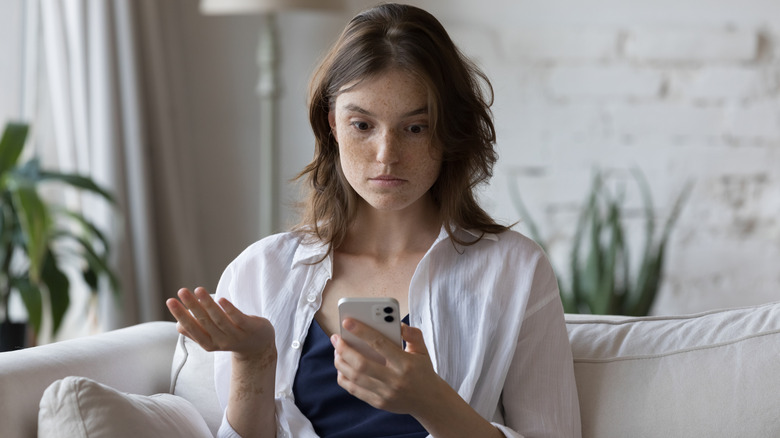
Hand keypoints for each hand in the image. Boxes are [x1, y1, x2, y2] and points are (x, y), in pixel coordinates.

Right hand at [166, 287, 274, 360]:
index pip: (191, 328)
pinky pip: (239, 319)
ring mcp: (237, 335)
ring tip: (198, 289)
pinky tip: (221, 299)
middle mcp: (221, 341)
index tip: (170, 300)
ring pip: (220, 319)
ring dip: (208, 304)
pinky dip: (230, 310)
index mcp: (209, 343)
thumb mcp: (213, 338)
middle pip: (204, 322)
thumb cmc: (231, 337)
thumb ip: (197, 332)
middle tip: (181, 291)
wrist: (259, 347)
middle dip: (192, 306)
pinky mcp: (251, 328)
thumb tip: (178, 325)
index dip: (181, 315)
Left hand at [330, 318, 444, 416]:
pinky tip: (342, 367)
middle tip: (336, 338)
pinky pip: (354, 390)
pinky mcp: (379, 403)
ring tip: (337, 351)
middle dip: (344, 349)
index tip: (347, 321)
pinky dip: (344, 378)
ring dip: (341, 362)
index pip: (379, 344)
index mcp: (405, 363)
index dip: (361, 331)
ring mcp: (385, 393)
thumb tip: (397, 324)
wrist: (430, 401)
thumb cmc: (423, 371)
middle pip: (361, 364)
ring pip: (355, 378)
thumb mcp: (423, 350)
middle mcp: (394, 380)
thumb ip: (412, 334)